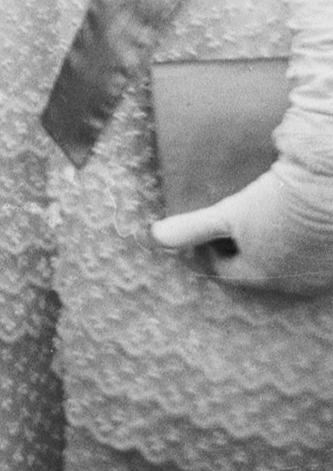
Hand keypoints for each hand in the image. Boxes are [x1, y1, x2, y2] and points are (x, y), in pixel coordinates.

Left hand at [151, 159, 332, 294]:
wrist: (329, 188)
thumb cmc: (275, 202)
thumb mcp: (229, 213)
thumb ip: (192, 227)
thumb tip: (154, 237)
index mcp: (259, 274)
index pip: (224, 270)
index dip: (209, 250)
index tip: (204, 234)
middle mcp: (288, 282)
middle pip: (255, 270)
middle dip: (240, 252)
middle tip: (231, 227)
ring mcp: (314, 273)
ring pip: (283, 265)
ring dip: (270, 249)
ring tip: (261, 222)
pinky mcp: (332, 262)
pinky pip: (308, 257)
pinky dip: (296, 245)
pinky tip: (291, 220)